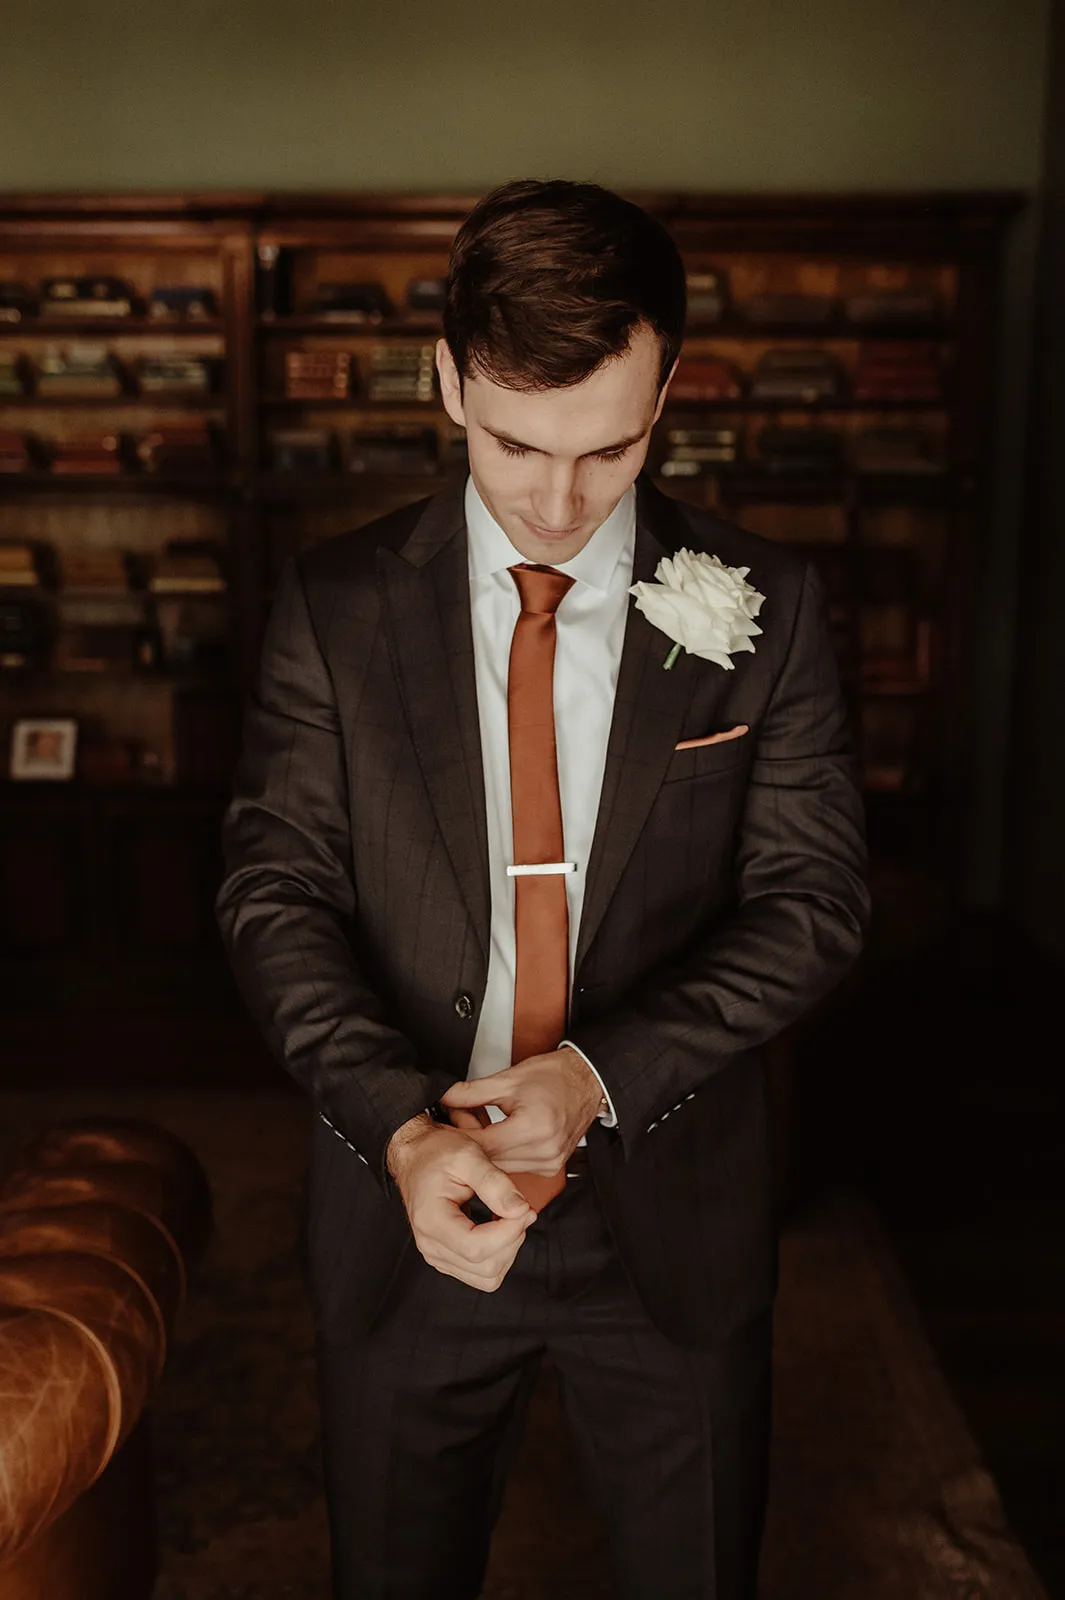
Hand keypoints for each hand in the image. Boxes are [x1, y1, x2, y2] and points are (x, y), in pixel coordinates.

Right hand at [386, 1113, 536, 1291]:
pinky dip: (499, 1255)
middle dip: (513, 1239)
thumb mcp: (468, 1155)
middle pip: (486, 1268)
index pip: (477, 1248)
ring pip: (487, 1277)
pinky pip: (482, 1275)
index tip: (524, 1208)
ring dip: (508, 1250)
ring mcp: (438, 1256)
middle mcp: (431, 1245)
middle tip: (520, 1208)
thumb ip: (495, 1184)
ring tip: (508, 1218)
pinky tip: (498, 1228)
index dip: (509, 1232)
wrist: (417, 1157)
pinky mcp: (447, 1259)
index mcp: (431, 1220)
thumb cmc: (437, 1152)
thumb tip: (521, 1210)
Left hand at [439, 1047, 603, 1176]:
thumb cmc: (555, 1076)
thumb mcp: (509, 1079)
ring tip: (481, 1128)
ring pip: (502, 1167)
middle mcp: (544, 1151)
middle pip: (491, 1160)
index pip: (483, 1145)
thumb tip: (446, 1097)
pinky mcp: (551, 1167)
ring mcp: (550, 1162)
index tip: (446, 1128)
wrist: (587, 1080)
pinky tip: (501, 1137)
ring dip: (488, 1151)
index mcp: (533, 1128)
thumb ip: (472, 1092)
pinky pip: (517, 1166)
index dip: (460, 1136)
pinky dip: (505, 1154)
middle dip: (472, 1144)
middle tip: (460, 1124)